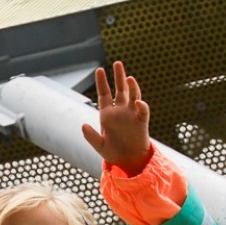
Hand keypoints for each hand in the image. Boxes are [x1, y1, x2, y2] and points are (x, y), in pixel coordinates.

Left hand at [82, 61, 151, 175]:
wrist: (129, 161)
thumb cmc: (113, 152)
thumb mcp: (99, 146)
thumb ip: (91, 136)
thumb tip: (83, 125)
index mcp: (107, 114)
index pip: (104, 94)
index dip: (102, 82)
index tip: (99, 69)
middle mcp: (120, 111)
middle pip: (120, 90)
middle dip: (119, 77)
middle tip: (117, 63)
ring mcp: (131, 114)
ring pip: (133, 96)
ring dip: (132, 87)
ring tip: (128, 78)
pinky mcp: (142, 121)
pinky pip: (142, 111)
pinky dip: (141, 106)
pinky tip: (137, 102)